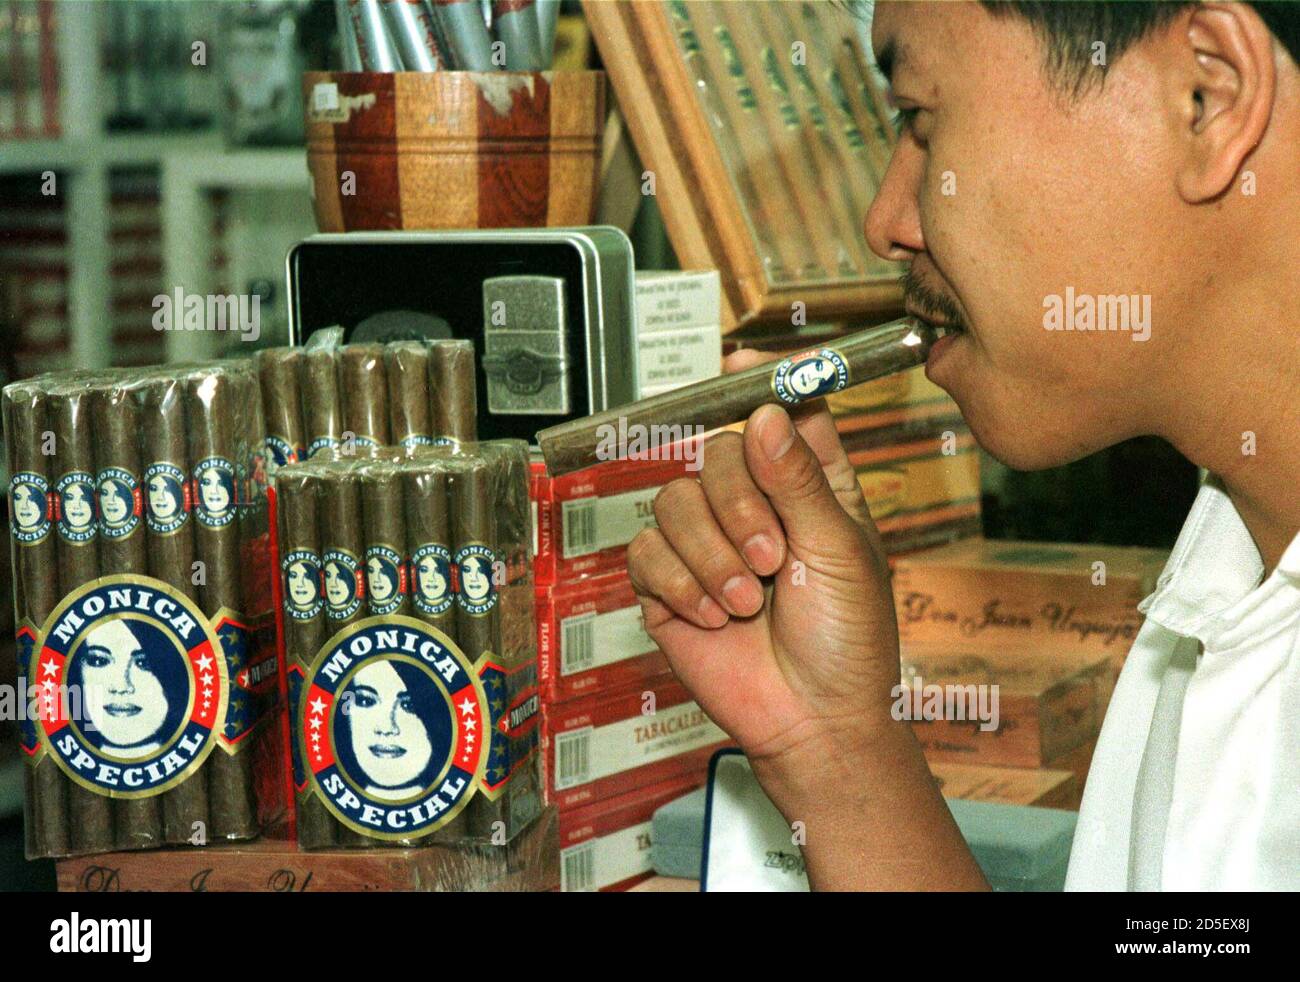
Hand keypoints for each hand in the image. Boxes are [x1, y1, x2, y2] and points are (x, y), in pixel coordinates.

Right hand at [626, 351, 901, 774]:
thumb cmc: (848, 639)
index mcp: (808, 486)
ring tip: (746, 602)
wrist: (811, 719)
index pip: (781, 415)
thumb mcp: (839, 551)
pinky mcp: (667, 584)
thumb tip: (763, 413)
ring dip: (711, 556)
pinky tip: (714, 617)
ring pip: (673, 500)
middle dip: (737, 505)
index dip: (764, 385)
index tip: (742, 363)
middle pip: (716, 451)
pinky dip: (679, 584)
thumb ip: (797, 480)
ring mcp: (707, 544)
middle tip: (770, 558)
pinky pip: (645, 552)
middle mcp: (755, 506)